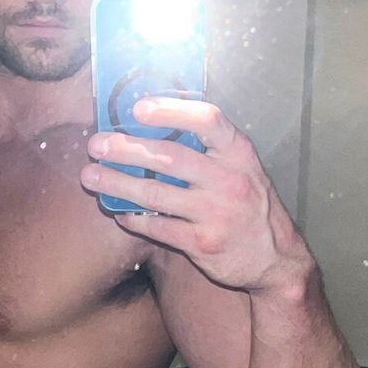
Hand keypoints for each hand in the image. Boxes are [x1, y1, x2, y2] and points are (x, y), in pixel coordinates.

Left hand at [79, 96, 310, 293]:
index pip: (207, 120)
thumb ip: (209, 149)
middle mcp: (229, 179)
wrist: (277, 258)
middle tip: (96, 145)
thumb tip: (152, 127)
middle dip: (126, 149)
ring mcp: (216, 213)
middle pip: (170, 157)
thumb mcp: (242, 168)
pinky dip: (134, 218)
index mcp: (238, 153)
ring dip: (117, 184)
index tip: (138, 108)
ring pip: (156, 194)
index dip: (171, 110)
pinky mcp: (203, 244)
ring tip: (91, 177)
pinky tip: (118, 212)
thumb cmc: (249, 204)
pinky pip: (158, 228)